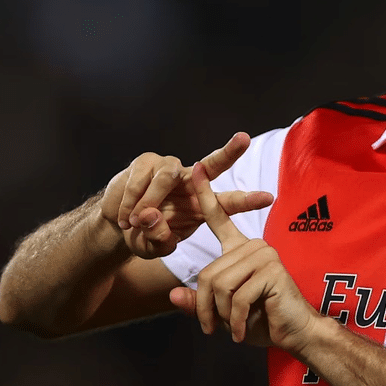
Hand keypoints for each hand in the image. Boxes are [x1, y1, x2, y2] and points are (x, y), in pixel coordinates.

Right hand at [98, 132, 270, 258]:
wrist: (117, 223)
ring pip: (167, 177)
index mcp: (201, 205)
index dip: (247, 200)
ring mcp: (169, 168)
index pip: (228, 202)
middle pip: (214, 163)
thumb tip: (150, 217)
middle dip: (230, 151)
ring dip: (149, 202)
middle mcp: (191, 182)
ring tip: (134, 223)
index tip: (269, 198)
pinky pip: (141, 180)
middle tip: (244, 139)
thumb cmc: (144, 234)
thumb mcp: (151, 247)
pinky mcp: (146, 162)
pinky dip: (129, 202)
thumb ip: (157, 239)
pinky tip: (123, 218)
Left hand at [169, 160, 321, 351]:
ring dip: (222, 315)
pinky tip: (242, 331)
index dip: (205, 194)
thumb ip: (200, 302)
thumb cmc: (261, 320)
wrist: (294, 332)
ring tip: (233, 328)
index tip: (196, 167)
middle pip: (209, 274)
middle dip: (207, 307)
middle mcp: (253, 245)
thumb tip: (174, 295)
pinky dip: (236, 321)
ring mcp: (264, 254)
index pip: (219, 217)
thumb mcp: (223, 312)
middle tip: (215, 327)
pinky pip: (237, 298)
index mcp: (240, 248)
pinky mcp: (271, 270)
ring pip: (220, 286)